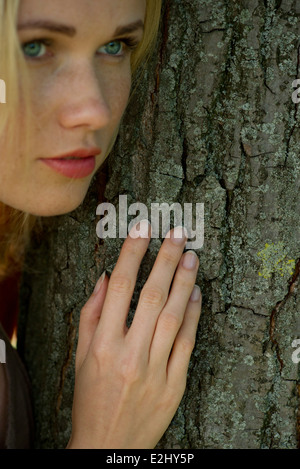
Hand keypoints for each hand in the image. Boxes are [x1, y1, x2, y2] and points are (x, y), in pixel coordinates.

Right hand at [67, 220, 201, 448]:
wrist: (108, 445)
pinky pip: (187, 343)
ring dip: (184, 282)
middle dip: (165, 259)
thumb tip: (104, 278)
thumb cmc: (90, 397)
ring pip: (174, 316)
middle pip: (151, 296)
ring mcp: (155, 370)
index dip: (132, 254)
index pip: (118, 287)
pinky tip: (196, 294)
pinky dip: (193, 316)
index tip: (142, 229)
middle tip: (177, 233)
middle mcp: (128, 355)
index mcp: (101, 345)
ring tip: (191, 256)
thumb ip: (90, 315)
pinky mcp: (174, 384)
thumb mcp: (79, 357)